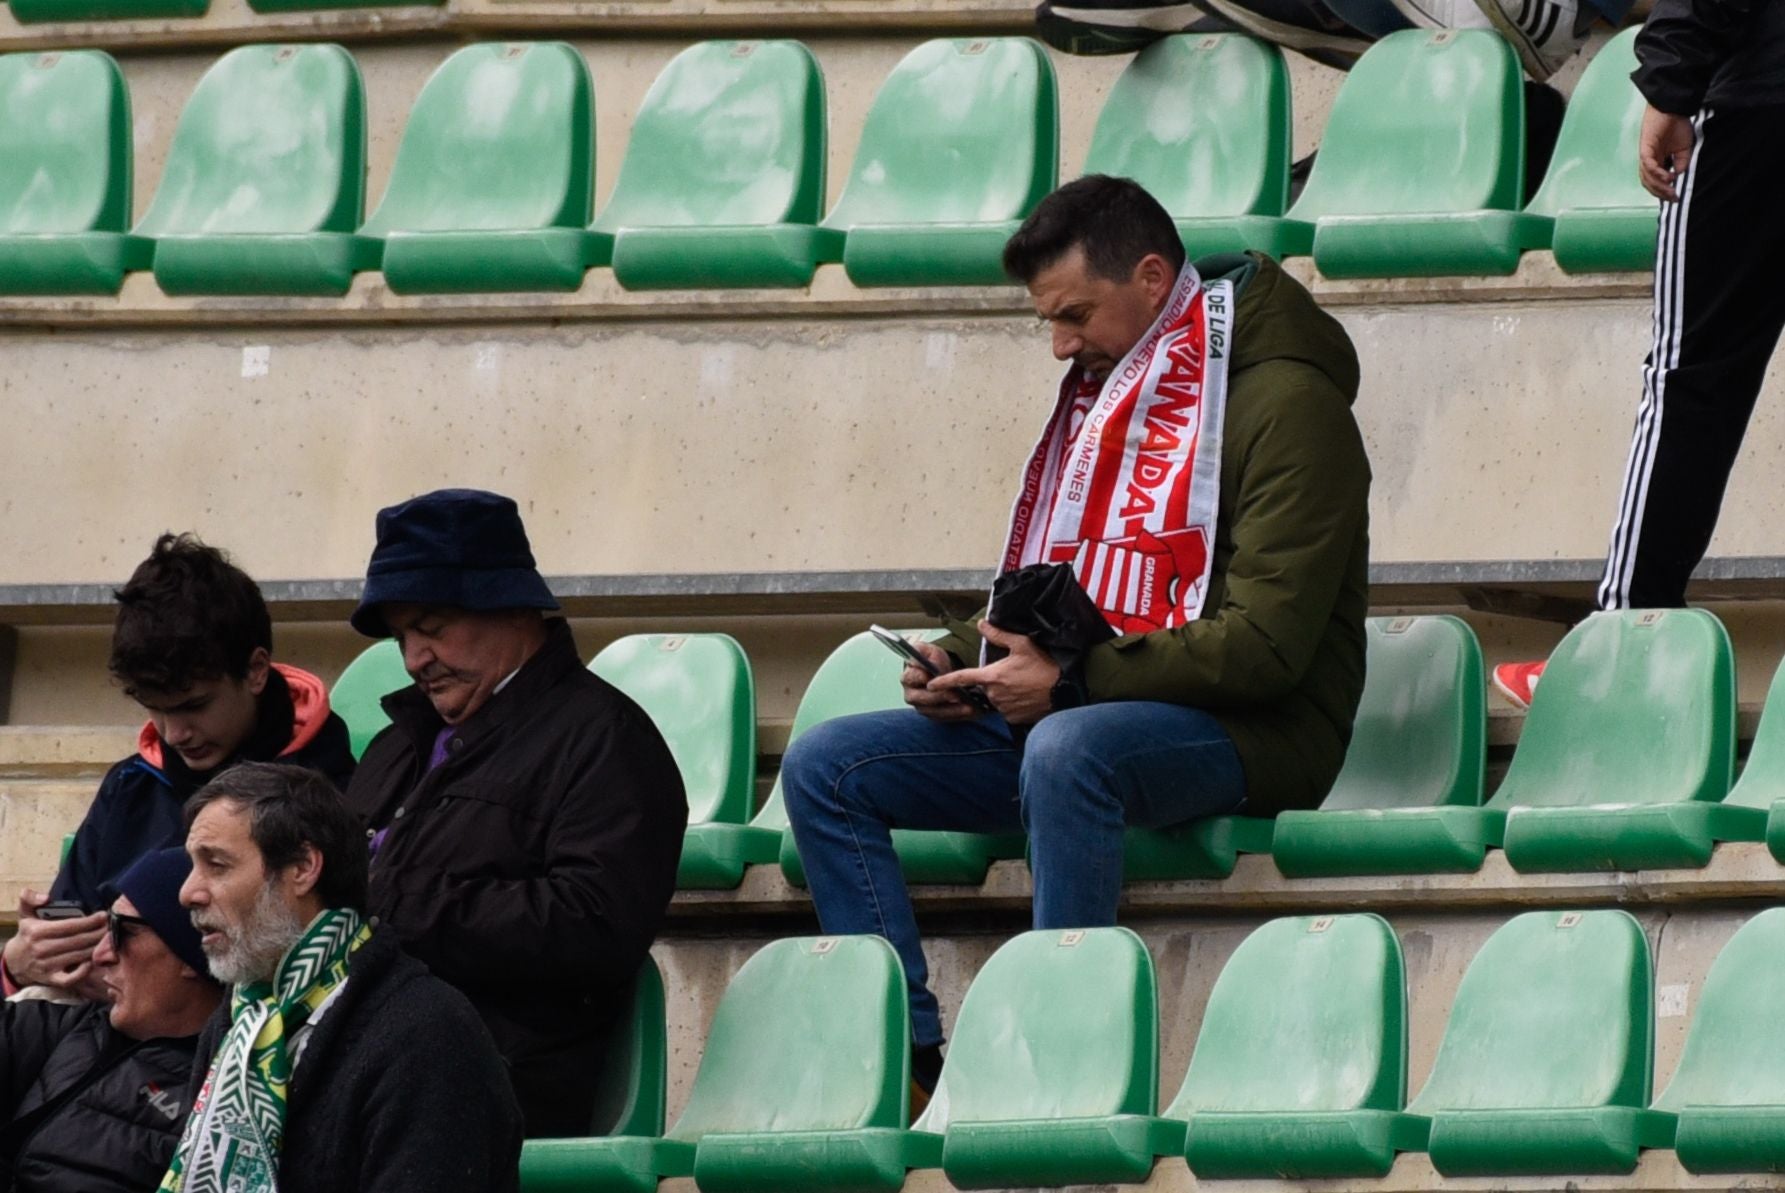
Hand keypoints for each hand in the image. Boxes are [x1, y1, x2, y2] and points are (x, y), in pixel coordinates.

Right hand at [3, 890, 105, 989]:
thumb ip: (29, 899)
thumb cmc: (27, 934)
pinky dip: (83, 972)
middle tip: (112, 926)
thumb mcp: (25, 914)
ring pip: (79, 956)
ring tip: (109, 939)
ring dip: (97, 948)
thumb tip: (45, 897)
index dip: (90, 921)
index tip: (104, 915)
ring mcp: (46, 966)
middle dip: (99, 933)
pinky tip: (93, 961)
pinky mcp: (50, 979)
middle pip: (78, 941)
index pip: (70, 926)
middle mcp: (42, 949)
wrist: (14, 960)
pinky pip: (70, 979)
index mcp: (38, 932)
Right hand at [901, 640, 980, 722]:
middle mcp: (911, 695)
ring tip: (971, 707)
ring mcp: (922, 707)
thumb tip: (929, 665)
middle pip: (924, 699)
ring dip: (954, 711)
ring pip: (936, 712)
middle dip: (942, 697)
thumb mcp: (929, 651)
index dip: (924, 677)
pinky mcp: (933, 715)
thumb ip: (926, 654)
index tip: (939, 677)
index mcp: (908, 677)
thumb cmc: (932, 659)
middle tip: (958, 695)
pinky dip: (960, 716)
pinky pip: (946, 718)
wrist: (937, 671)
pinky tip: (974, 712)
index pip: (912, 678)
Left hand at [932, 621, 1061, 726]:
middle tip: (1014, 674)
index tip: (931, 684)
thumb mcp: (1023, 644)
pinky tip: (1026, 696)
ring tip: (1022, 685)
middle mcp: (994, 694)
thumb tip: (981, 624)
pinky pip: (1007, 710)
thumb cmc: (1044, 666)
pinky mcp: (1013, 719)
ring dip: (1003, 693)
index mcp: (993, 676)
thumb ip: (998, 634)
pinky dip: (1012, 703)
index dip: (944, 681)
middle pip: (984, 688)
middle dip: (993, 681)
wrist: (1064, 690)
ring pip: (995, 699)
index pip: (962, 678)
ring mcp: (1003, 708)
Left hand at [1638, 106, 1694, 201]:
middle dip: (1661, 193)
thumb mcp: (1684, 148)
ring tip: (1671, 191)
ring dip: (1659, 186)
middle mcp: (1649, 160)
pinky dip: (1657, 173)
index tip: (1676, 199)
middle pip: (1649, 183)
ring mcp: (1646, 154)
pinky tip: (1667, 178)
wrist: (1674, 107)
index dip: (1663, 192)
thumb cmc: (1677, 125)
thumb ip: (1682, 162)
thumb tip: (1679, 176)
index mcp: (1657, 161)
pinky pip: (1648, 165)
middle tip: (1674, 198)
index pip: (1655, 182)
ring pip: (1647, 177)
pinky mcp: (1645, 147)